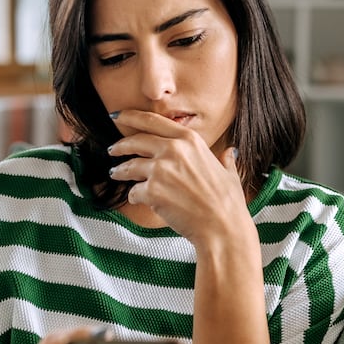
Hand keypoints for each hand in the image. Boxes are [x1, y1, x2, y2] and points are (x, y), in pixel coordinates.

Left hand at [107, 109, 250, 246]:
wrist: (222, 227)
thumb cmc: (228, 203)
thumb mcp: (229, 173)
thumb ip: (224, 159)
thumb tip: (230, 152)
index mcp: (190, 140)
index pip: (153, 120)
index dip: (131, 116)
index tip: (118, 116)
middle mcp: (173, 149)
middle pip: (136, 141)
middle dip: (120, 145)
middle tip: (112, 149)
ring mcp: (161, 170)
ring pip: (130, 166)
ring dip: (120, 170)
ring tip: (115, 173)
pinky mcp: (152, 191)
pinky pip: (134, 191)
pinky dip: (134, 196)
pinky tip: (138, 199)